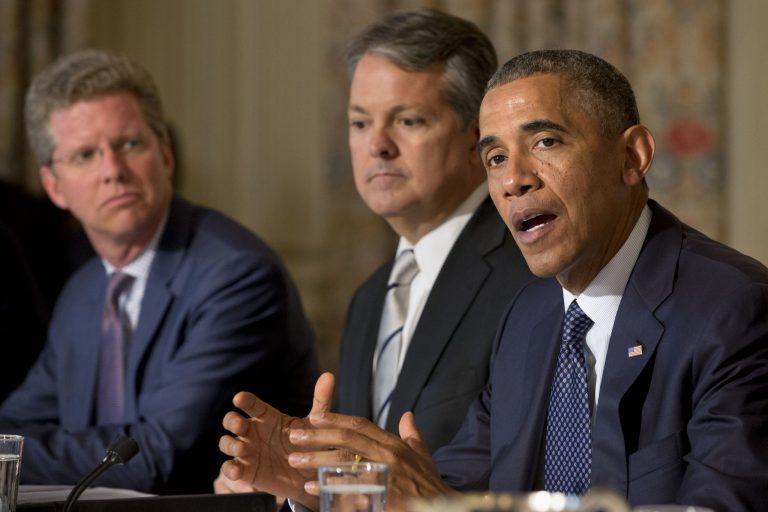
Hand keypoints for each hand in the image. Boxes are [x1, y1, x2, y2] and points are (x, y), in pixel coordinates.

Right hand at [219, 372, 337, 508]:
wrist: (308, 476)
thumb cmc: (308, 444)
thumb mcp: (315, 424)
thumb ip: (320, 401)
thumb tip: (329, 376)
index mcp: (267, 417)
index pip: (251, 404)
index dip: (244, 400)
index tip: (239, 398)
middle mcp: (253, 431)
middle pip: (231, 420)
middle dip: (232, 421)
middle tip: (240, 425)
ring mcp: (246, 451)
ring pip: (226, 443)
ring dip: (230, 445)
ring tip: (242, 449)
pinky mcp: (245, 471)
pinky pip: (228, 468)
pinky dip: (229, 469)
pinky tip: (237, 471)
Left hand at [286, 410, 454, 511]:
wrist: (445, 509)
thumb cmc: (431, 486)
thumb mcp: (424, 457)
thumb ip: (413, 436)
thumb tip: (407, 415)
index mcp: (394, 444)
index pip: (360, 426)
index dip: (336, 419)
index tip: (314, 417)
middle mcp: (389, 456)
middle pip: (347, 440)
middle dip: (318, 436)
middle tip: (294, 436)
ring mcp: (386, 476)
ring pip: (345, 462)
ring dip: (316, 460)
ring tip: (295, 460)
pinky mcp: (383, 497)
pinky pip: (350, 490)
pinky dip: (329, 487)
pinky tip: (312, 487)